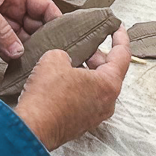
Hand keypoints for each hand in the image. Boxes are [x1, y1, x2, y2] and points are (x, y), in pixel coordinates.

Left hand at [0, 0, 60, 60]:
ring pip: (27, 39)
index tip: (64, 33)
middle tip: (55, 54)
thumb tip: (19, 50)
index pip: (41, 3)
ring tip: (41, 63)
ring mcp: (5, 26)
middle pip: (38, 23)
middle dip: (46, 37)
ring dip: (33, 50)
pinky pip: (13, 50)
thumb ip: (2, 29)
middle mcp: (13, 8)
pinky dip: (18, 59)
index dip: (53, 17)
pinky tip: (23, 66)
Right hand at [15, 27, 129, 150]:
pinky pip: (86, 98)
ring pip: (96, 85)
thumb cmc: (47, 96)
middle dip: (97, 54)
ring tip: (70, 58)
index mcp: (108, 84)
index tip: (118, 27)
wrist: (32, 128)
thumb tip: (65, 61)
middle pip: (109, 71)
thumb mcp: (54, 58)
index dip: (120, 37)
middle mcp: (107, 102)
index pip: (122, 55)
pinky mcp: (81, 123)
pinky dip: (79, 85)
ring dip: (86, 70)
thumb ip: (67, 53)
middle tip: (85, 41)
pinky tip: (62, 77)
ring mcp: (95, 115)